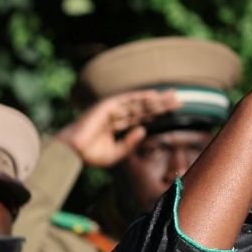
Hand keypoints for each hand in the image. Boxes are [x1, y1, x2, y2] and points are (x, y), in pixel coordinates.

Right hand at [54, 89, 181, 168]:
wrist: (71, 152)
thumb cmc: (89, 155)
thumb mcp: (115, 154)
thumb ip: (130, 143)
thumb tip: (144, 130)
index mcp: (116, 126)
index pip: (141, 117)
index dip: (157, 114)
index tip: (173, 111)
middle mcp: (115, 116)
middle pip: (143, 108)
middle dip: (161, 104)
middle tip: (179, 100)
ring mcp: (111, 110)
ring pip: (138, 103)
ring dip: (155, 99)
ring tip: (173, 96)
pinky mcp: (106, 107)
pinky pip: (127, 100)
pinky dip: (140, 97)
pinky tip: (154, 95)